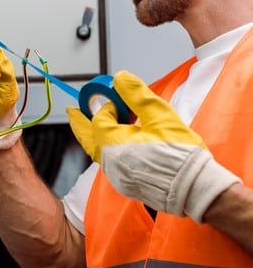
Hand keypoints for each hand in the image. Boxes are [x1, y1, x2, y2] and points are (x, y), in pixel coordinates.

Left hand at [68, 70, 240, 221]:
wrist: (195, 189)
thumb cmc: (180, 155)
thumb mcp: (160, 117)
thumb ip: (137, 96)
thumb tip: (120, 77)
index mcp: (112, 144)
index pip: (100, 118)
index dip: (108, 106)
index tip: (119, 99)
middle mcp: (108, 162)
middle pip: (87, 137)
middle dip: (79, 122)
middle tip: (72, 110)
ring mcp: (115, 175)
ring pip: (96, 152)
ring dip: (92, 136)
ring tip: (89, 125)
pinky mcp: (125, 183)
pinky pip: (108, 163)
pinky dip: (105, 149)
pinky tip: (115, 144)